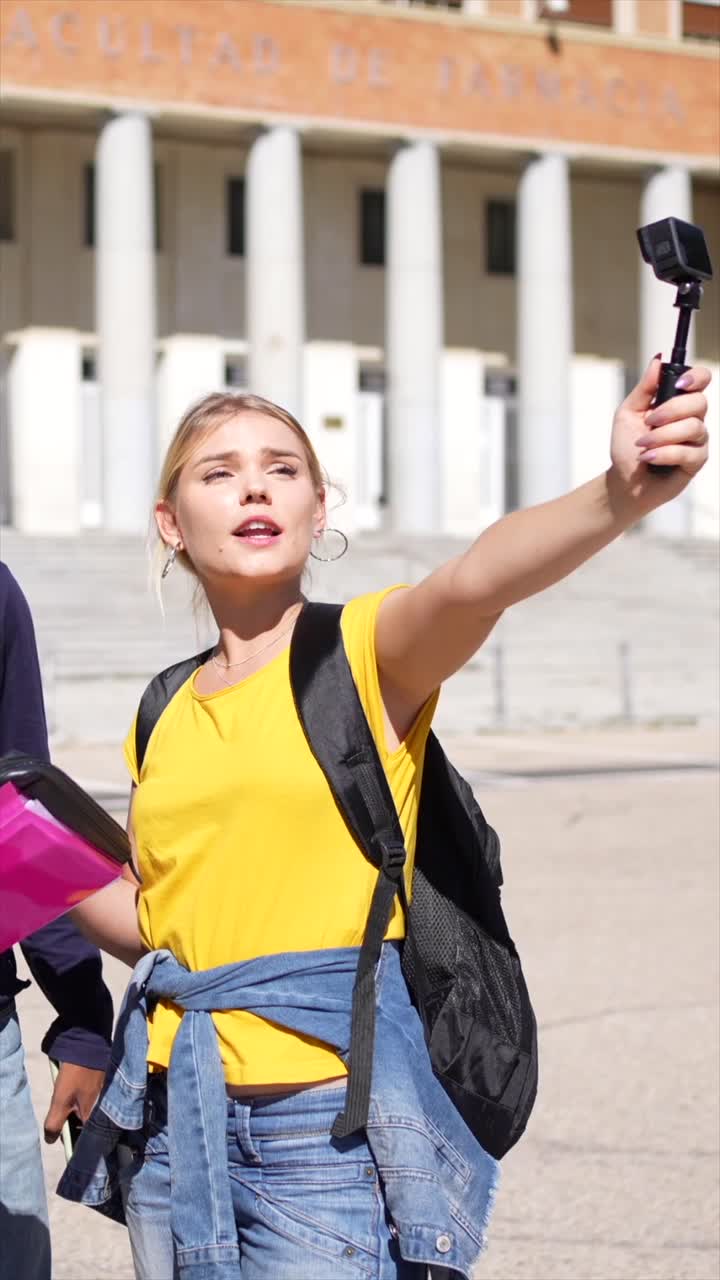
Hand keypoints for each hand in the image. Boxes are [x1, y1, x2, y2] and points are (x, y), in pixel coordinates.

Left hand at [43, 1061, 104, 1143]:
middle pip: (88, 1125)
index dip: (73, 1141)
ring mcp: (105, 1096)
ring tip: (69, 1106)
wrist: (88, 1044)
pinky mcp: (105, 1085)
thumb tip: (50, 1140)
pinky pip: (95, 1100)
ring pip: (91, 1111)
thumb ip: (54, 1123)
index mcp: (94, 1115)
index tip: (64, 1139)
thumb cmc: (75, 1074)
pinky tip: (78, 1094)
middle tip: (64, 1120)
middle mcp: (105, 1108)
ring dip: (80, 1112)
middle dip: (76, 1126)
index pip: (84, 1138)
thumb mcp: (60, 1100)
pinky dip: (86, 1101)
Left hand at [608, 356, 710, 520]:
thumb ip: (645, 387)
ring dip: (662, 436)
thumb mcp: (628, 412)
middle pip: (699, 402)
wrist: (623, 481)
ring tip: (643, 445)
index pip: (701, 380)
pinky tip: (649, 458)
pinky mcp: (696, 461)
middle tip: (649, 421)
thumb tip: (658, 359)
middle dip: (671, 410)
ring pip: (693, 427)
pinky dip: (664, 453)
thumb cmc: (626, 447)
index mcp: (678, 402)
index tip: (679, 384)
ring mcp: (697, 440)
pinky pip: (688, 451)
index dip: (696, 377)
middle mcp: (692, 418)